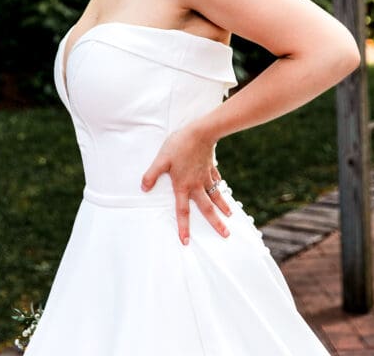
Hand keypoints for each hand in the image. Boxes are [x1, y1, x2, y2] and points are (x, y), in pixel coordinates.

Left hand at [141, 125, 231, 244]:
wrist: (200, 132)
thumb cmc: (179, 145)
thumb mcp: (161, 159)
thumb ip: (152, 174)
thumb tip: (143, 188)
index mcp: (183, 186)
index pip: (183, 211)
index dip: (183, 227)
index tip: (186, 241)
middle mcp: (197, 185)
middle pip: (207, 208)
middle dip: (216, 223)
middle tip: (225, 235)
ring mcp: (206, 176)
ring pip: (216, 195)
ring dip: (223, 206)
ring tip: (230, 216)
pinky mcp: (211, 166)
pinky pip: (216, 178)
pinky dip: (220, 185)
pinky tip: (222, 187)